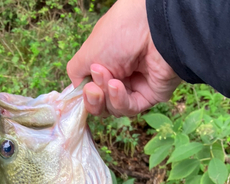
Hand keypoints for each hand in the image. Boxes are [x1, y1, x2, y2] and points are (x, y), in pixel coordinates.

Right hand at [67, 0, 180, 116]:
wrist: (153, 28)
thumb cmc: (120, 31)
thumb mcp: (89, 52)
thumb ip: (77, 73)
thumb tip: (78, 90)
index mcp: (106, 64)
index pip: (91, 91)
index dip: (85, 95)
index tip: (84, 88)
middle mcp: (120, 76)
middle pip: (101, 104)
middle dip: (94, 99)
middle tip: (93, 89)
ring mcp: (135, 87)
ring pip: (113, 109)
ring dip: (107, 97)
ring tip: (110, 80)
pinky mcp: (150, 96)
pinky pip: (129, 108)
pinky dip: (120, 100)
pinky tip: (117, 86)